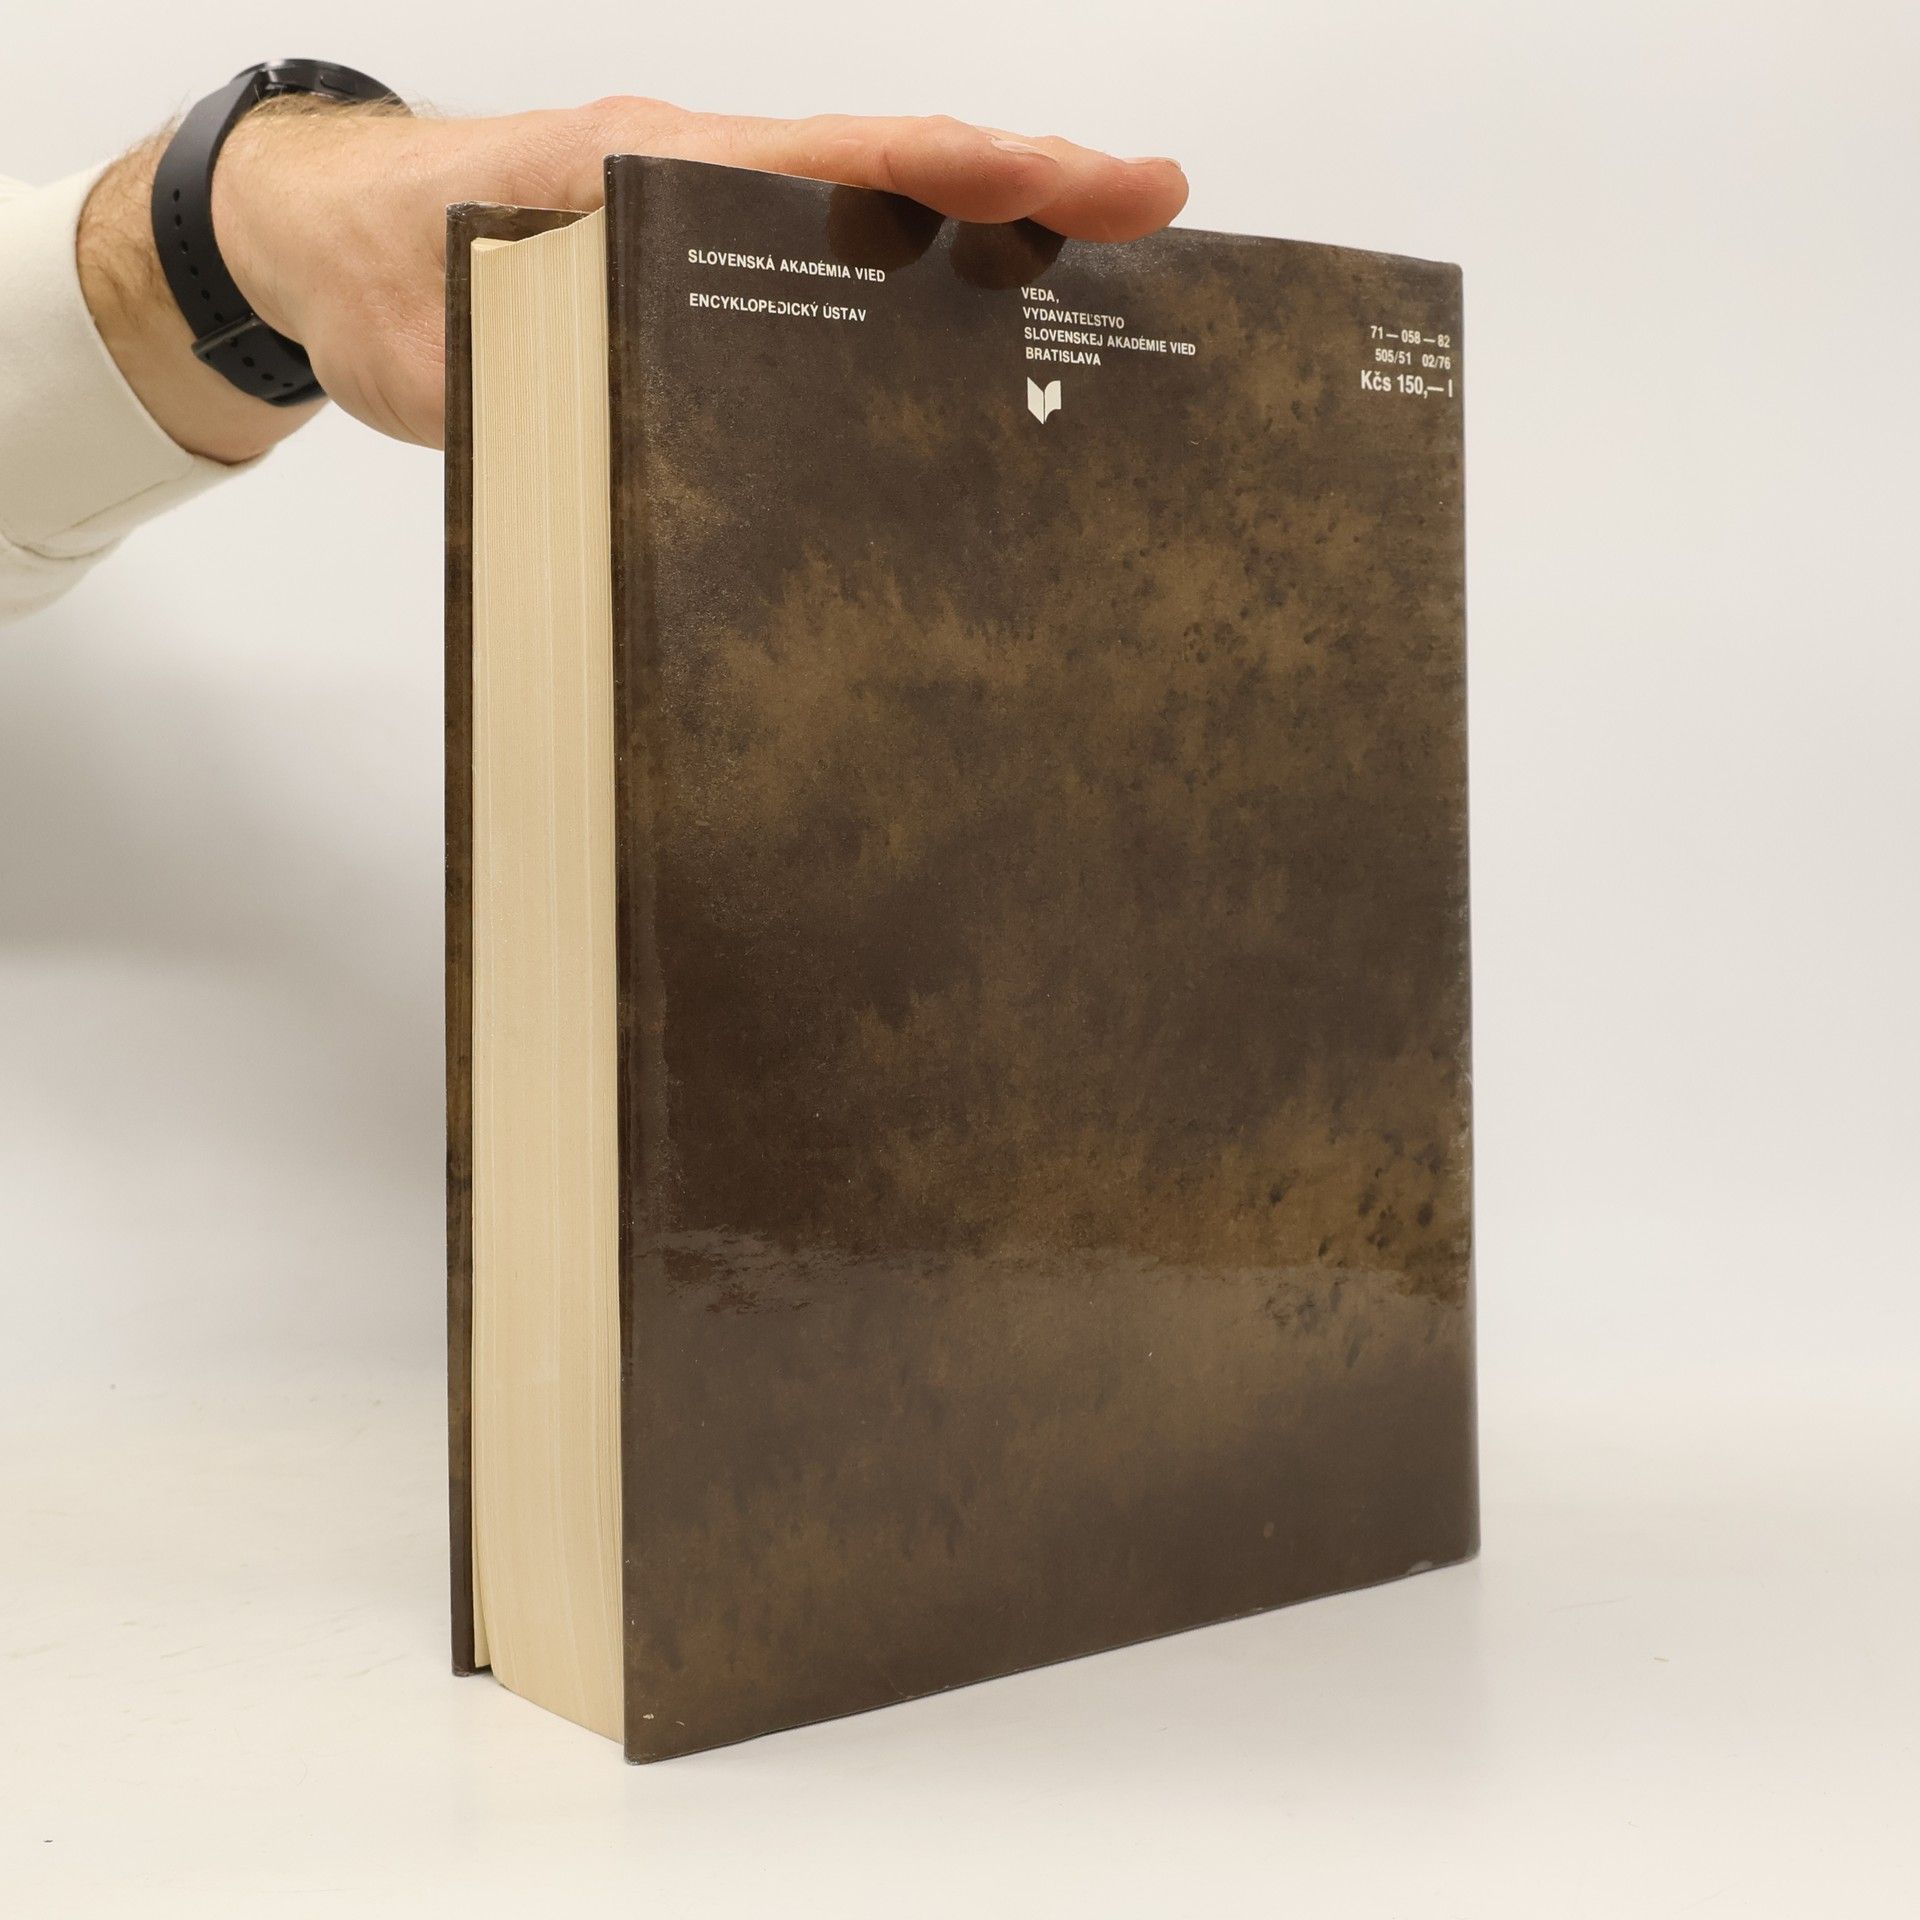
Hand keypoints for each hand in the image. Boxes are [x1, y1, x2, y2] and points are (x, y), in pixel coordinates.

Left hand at [81, 97, 1187, 461]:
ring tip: (1093, 296)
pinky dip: (904, 289)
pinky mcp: (696, 277)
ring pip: (870, 220)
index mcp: (671, 170)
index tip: (1106, 184)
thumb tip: (678, 425)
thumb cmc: (390, 275)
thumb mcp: (477, 325)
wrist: (321, 249)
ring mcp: (711, 225)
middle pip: (898, 174)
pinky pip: (820, 270)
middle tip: (1151, 222)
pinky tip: (959, 348)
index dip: (989, 171)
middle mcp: (710, 184)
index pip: (860, 157)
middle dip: (1030, 193)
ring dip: (981, 246)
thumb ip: (583, 356)